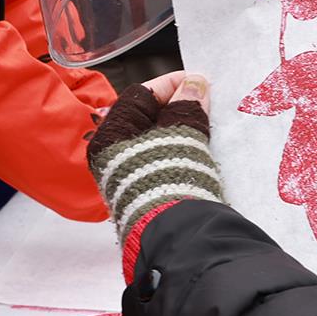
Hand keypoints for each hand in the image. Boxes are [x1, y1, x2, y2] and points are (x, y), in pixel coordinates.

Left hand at [86, 72, 223, 241]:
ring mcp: (128, 178)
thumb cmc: (169, 177)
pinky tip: (200, 148)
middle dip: (177, 106)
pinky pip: (161, 161)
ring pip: (155, 140)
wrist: (177, 234)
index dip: (170, 84)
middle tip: (205, 101)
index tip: (198, 81)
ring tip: (207, 122)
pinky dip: (180, 150)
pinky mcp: (145, 193)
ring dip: (181, 129)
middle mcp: (112, 157)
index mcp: (109, 137)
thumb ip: (186, 105)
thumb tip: (193, 84)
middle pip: (146, 118)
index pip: (139, 96)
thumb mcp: (180, 134)